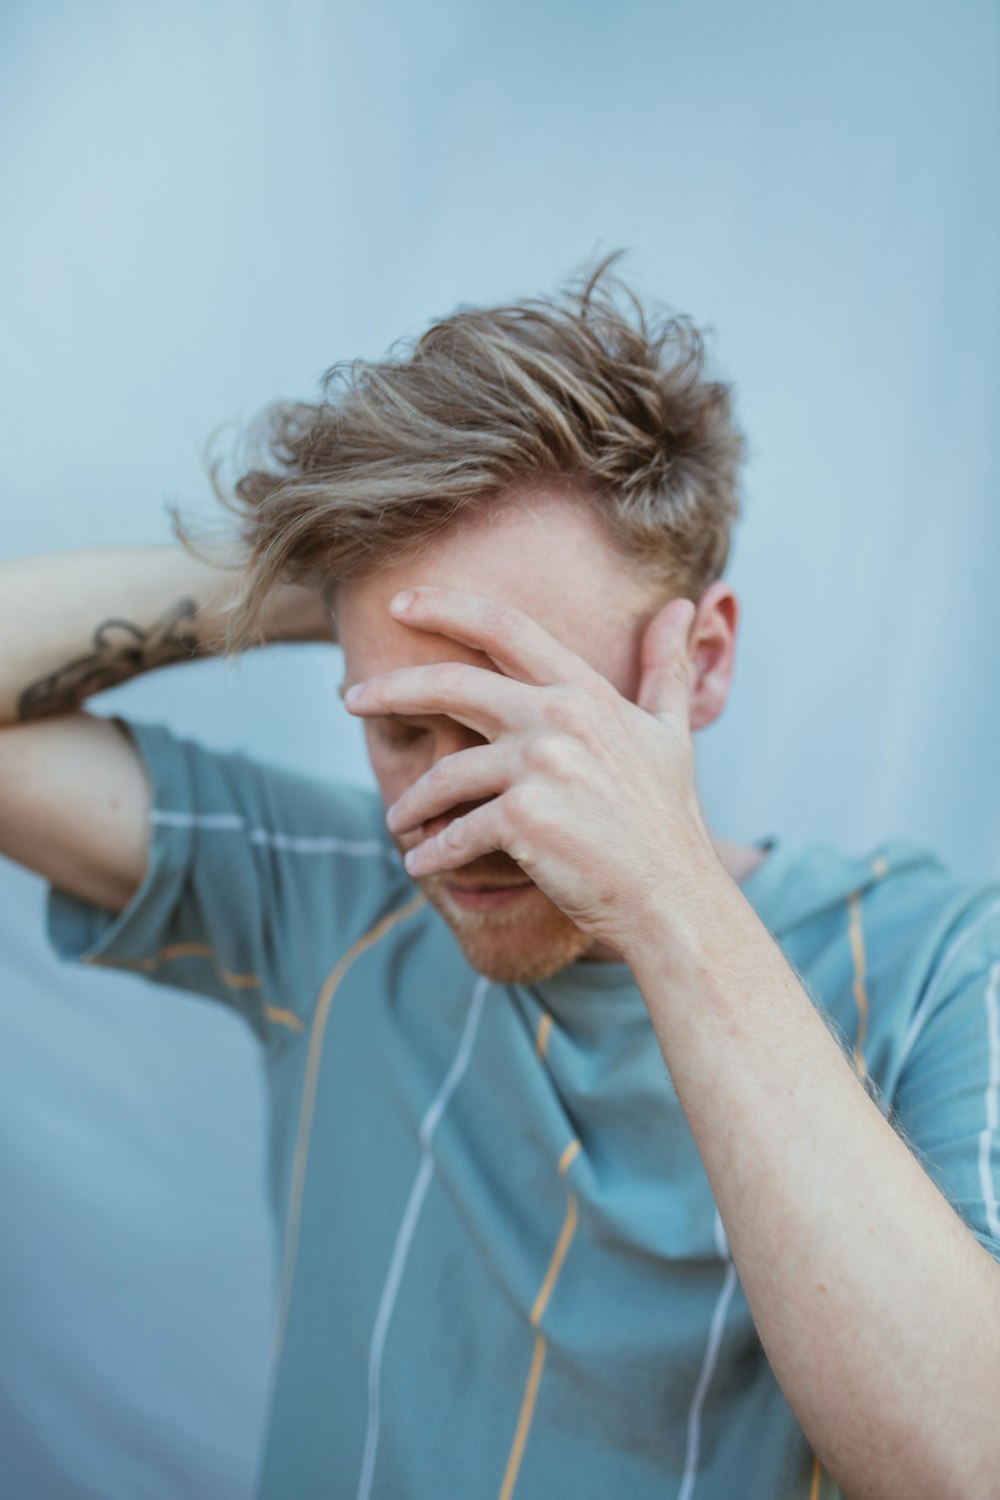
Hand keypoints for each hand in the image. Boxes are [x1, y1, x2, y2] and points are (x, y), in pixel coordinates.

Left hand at [344, 586, 719, 960]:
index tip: (400, 603)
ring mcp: (542, 767)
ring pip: (447, 773)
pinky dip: (433, 851)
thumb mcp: (672, 732)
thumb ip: (667, 667)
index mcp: (587, 692)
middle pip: (452, 684)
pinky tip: (419, 863)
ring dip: (413, 801)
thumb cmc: (668, 821)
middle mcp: (561, 718)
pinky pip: (456, 832)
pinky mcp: (524, 820)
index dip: (447, 607)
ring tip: (400, 819)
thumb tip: (684, 604)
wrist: (673, 899)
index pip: (506, 627)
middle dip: (391, 688)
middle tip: (350, 696)